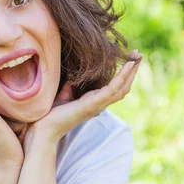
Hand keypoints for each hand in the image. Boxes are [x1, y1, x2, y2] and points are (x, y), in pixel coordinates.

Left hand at [22, 50, 141, 151]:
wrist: (44, 129)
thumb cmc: (51, 114)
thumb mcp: (63, 95)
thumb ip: (70, 88)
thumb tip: (71, 79)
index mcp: (94, 101)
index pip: (116, 88)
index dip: (125, 75)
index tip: (130, 60)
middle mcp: (99, 104)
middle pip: (123, 87)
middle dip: (132, 71)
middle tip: (139, 54)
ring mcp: (97, 105)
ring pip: (122, 88)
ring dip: (131, 72)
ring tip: (137, 57)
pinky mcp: (92, 105)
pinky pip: (112, 89)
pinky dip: (122, 77)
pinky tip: (128, 66)